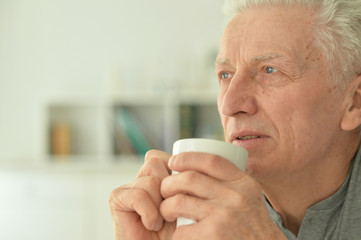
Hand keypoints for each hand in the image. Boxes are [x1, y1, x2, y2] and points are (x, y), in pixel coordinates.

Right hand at [109, 150, 175, 239]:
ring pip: (150, 180)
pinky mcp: (116, 198)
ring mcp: (126, 188)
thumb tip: (182, 166)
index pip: (163, 157)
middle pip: (155, 163)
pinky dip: (149, 214)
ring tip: (158, 222)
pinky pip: (139, 195)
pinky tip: (149, 225)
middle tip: (167, 211)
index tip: (180, 194)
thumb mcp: (182, 202)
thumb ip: (179, 182)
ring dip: (159, 206)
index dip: (174, 172)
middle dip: (166, 189)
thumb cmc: (171, 233)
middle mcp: (139, 178)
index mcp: (155, 177)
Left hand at [160, 152, 285, 239]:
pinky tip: (179, 235)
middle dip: (168, 183)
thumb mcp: (249, 197)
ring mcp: (224, 215)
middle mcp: (235, 196)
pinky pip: (182, 230)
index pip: (211, 160)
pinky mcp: (214, 235)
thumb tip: (199, 166)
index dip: (187, 157)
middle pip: (189, 178)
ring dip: (166, 207)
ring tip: (166, 211)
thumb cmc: (251, 227)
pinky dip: (176, 234)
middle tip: (164, 191)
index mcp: (243, 183)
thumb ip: (231, 183)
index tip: (173, 161)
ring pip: (179, 201)